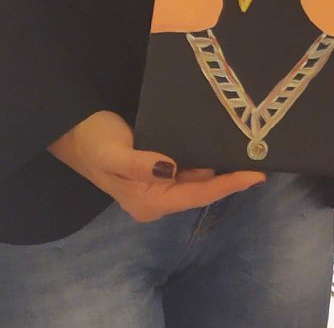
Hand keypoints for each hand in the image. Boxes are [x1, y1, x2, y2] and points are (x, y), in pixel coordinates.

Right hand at [47, 111, 263, 221]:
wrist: (72, 131)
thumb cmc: (93, 142)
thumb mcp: (113, 154)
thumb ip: (140, 164)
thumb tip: (171, 168)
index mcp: (149, 202)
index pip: (198, 195)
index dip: (229, 185)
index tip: (256, 175)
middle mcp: (156, 199)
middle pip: (202, 190)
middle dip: (230, 177)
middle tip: (261, 159)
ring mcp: (157, 186)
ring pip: (197, 179)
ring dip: (220, 168)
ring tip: (250, 153)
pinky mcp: (157, 171)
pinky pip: (189, 169)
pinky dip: (206, 160)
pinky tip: (221, 147)